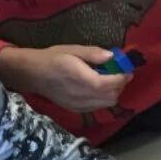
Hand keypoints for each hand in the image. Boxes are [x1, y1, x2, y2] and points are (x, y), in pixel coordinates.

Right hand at [0, 45, 131, 112]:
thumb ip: (93, 53)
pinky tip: (99, 89)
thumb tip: (112, 56)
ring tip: (110, 81)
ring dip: (113, 93)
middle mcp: (79, 95)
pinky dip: (104, 99)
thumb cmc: (53, 58)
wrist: (33, 74)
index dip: (121, 78)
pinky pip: (97, 107)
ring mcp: (77, 105)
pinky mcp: (75, 110)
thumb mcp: (73, 49)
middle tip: (120, 74)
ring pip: (106, 104)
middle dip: (120, 86)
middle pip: (111, 97)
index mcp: (80, 78)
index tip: (127, 70)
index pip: (107, 84)